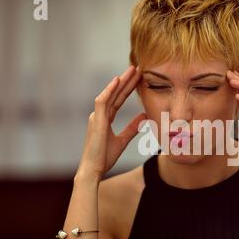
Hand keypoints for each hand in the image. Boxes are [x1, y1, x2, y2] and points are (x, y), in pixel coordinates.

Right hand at [77, 65, 146, 180]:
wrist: (94, 170)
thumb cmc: (104, 157)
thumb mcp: (122, 140)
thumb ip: (132, 128)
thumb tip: (144, 117)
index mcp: (105, 119)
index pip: (118, 99)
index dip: (128, 88)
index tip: (139, 78)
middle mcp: (99, 115)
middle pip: (115, 94)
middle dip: (127, 81)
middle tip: (138, 68)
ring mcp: (96, 117)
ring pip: (110, 94)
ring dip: (121, 81)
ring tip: (132, 70)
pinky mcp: (96, 121)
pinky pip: (102, 101)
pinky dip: (109, 90)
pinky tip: (118, 80)